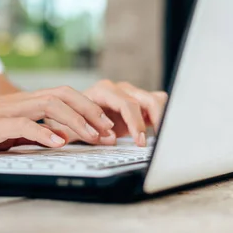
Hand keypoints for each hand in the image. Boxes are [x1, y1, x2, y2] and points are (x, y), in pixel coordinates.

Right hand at [0, 86, 114, 155]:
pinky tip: (59, 144)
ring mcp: (7, 110)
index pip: (63, 96)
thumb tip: (61, 138)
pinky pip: (24, 125)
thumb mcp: (8, 132)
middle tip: (106, 132)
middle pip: (63, 95)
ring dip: (75, 122)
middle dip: (89, 112)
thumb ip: (33, 132)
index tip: (104, 128)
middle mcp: (19, 101)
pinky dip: (44, 133)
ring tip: (92, 138)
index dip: (87, 109)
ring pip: (49, 106)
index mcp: (24, 102)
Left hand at [45, 80, 167, 146]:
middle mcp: (119, 90)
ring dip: (160, 118)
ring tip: (159, 137)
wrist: (73, 115)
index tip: (139, 141)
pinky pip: (158, 103)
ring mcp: (131, 95)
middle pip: (145, 100)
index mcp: (103, 91)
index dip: (135, 122)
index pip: (126, 103)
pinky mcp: (139, 103)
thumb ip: (87, 130)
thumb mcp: (72, 126)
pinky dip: (161, 116)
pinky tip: (158, 131)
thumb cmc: (71, 118)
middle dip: (152, 121)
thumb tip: (109, 138)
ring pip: (155, 100)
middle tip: (150, 142)